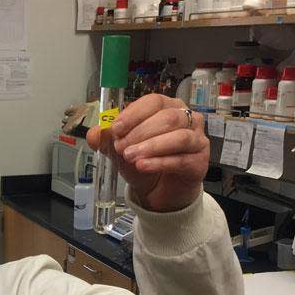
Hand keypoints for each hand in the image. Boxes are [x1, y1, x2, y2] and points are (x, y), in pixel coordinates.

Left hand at [86, 94, 207, 212]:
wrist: (159, 192)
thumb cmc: (145, 163)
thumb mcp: (121, 151)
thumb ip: (107, 140)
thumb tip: (95, 133)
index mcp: (168, 107)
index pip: (154, 101)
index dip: (134, 114)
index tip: (116, 128)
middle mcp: (187, 119)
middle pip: (167, 117)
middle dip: (140, 132)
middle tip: (121, 147)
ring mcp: (197, 140)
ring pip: (178, 137)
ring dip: (151, 146)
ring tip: (130, 157)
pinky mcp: (200, 162)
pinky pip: (181, 160)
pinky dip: (159, 162)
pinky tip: (143, 166)